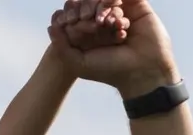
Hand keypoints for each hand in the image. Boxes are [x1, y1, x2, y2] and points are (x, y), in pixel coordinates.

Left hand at [49, 0, 179, 97]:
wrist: (142, 71)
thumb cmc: (109, 70)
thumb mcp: (77, 62)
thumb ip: (60, 45)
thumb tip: (51, 26)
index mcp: (86, 32)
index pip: (73, 14)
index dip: (70, 14)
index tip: (73, 23)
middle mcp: (102, 21)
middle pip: (87, 3)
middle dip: (86, 8)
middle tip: (95, 24)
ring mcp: (119, 13)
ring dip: (102, 7)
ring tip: (107, 24)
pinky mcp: (137, 7)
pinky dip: (115, 2)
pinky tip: (119, 21)